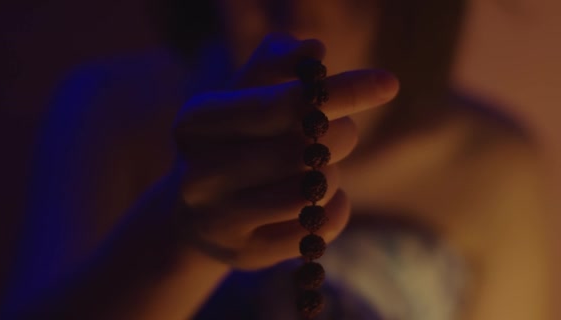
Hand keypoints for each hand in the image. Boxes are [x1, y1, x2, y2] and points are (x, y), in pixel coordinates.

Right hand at [171, 34, 398, 269]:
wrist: (197, 213)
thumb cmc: (232, 143)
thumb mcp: (242, 97)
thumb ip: (273, 64)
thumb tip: (312, 48)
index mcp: (195, 124)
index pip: (279, 105)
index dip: (340, 91)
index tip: (388, 84)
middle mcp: (197, 175)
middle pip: (300, 151)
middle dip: (339, 135)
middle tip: (342, 130)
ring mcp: (217, 222)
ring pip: (309, 193)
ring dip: (333, 175)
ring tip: (320, 168)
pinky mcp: (243, 256)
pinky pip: (316, 231)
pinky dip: (335, 210)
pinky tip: (323, 200)